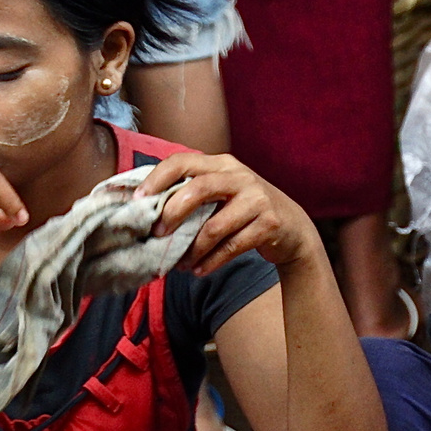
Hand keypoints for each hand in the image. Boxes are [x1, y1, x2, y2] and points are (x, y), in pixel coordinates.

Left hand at [136, 152, 320, 272]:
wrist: (293, 228)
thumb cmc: (245, 210)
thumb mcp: (222, 193)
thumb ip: (192, 193)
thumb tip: (147, 210)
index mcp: (221, 164)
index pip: (183, 161)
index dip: (158, 179)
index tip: (138, 200)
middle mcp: (240, 176)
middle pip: (199, 188)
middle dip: (173, 212)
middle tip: (158, 233)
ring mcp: (257, 198)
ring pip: (215, 225)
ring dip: (193, 249)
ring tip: (180, 263)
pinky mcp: (270, 223)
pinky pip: (233, 245)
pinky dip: (212, 261)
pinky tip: (199, 270)